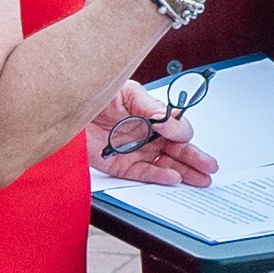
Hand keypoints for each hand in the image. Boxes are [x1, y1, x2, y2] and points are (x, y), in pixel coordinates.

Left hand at [88, 79, 219, 187]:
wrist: (63, 111)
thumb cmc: (95, 95)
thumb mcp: (127, 92)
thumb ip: (151, 107)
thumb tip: (172, 119)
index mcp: (152, 115)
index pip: (176, 128)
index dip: (181, 132)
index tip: (179, 133)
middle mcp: (146, 135)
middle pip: (177, 150)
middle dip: (195, 158)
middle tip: (210, 167)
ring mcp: (134, 151)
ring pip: (166, 164)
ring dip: (184, 172)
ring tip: (201, 180)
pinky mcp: (119, 166)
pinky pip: (143, 174)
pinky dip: (159, 177)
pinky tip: (173, 178)